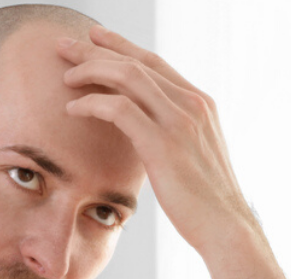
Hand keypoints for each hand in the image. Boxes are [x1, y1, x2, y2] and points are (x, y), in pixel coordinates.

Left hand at [56, 24, 258, 254]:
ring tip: (65, 76)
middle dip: (96, 50)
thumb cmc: (207, 202)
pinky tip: (73, 108)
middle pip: (136, 62)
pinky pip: (118, 109)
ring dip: (90, 70)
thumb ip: (177, 135)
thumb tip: (153, 134)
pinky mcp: (162, 143)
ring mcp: (179, 120)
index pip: (154, 62)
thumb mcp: (195, 156)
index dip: (121, 46)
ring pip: (126, 76)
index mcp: (200, 103)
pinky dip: (91, 103)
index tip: (94, 38)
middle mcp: (192, 103)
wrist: (226, 228)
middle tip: (64, 45)